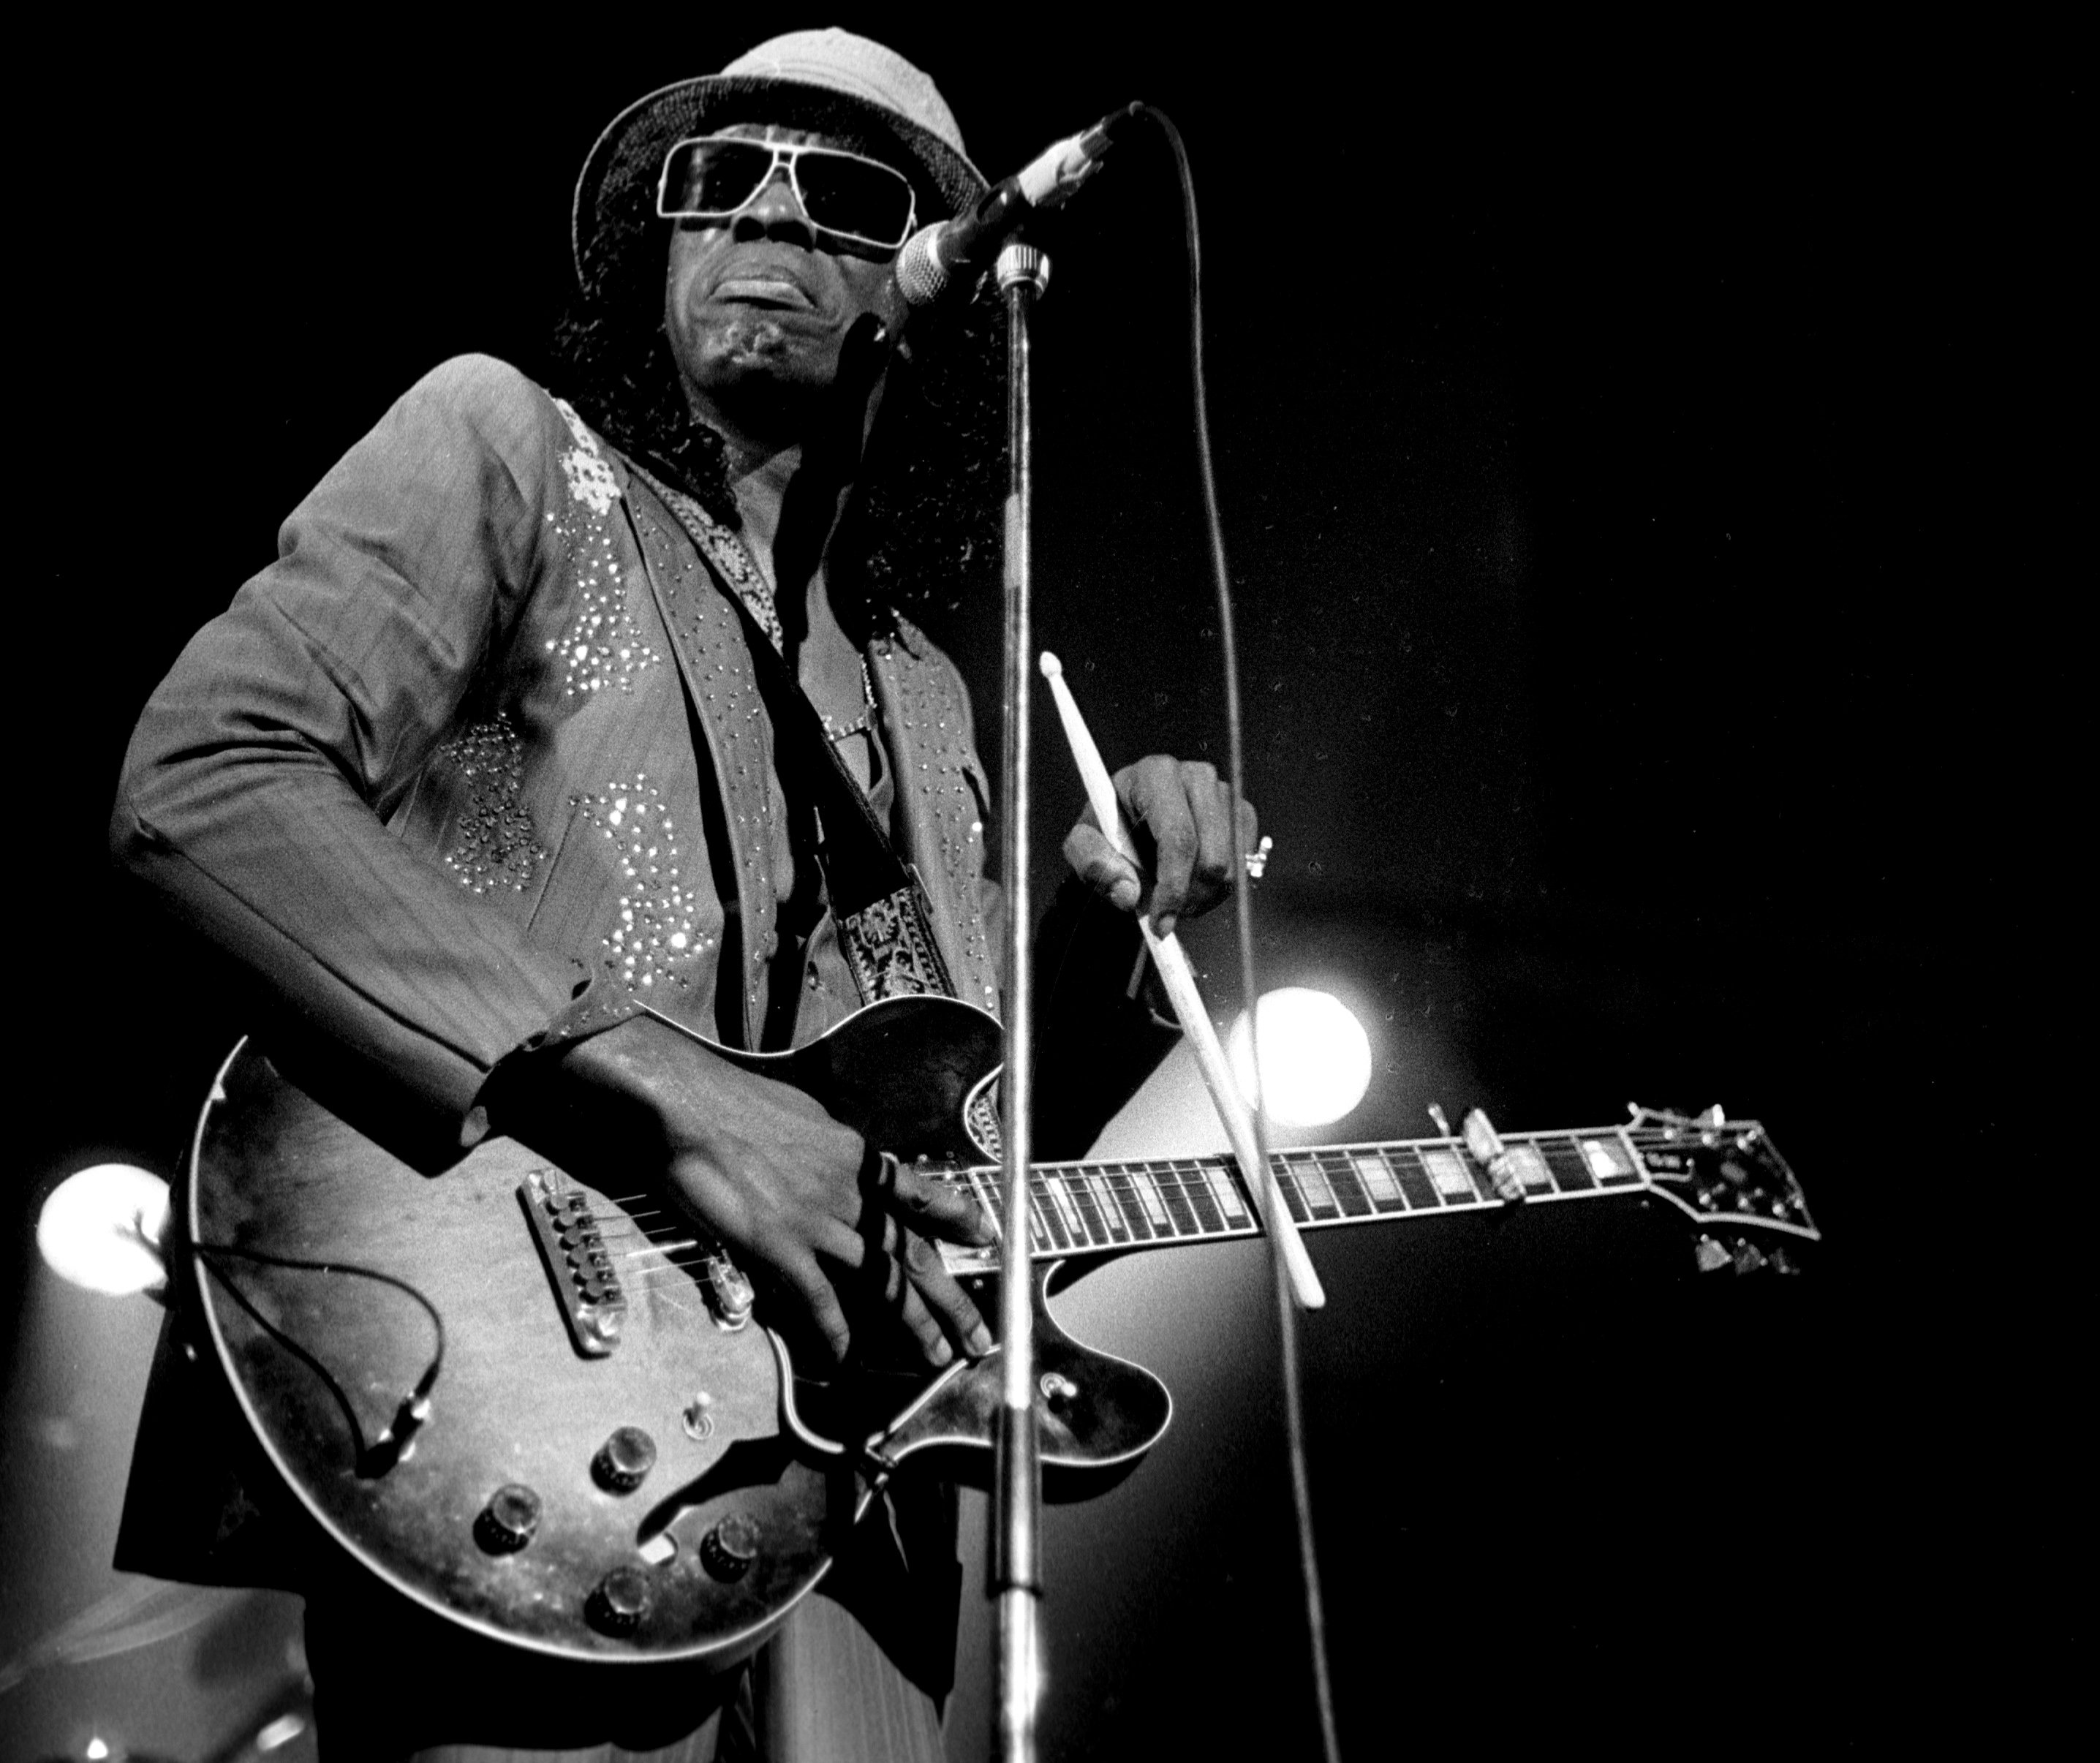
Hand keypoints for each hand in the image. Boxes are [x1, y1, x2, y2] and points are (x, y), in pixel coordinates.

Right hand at [502, 1016, 994, 1370]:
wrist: (688, 1101)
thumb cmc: (734, 1100)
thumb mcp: (802, 1115)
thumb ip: (828, 1147)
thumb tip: (839, 1156)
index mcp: (855, 1156)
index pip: (919, 1194)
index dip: (958, 1219)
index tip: (988, 1237)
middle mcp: (847, 1190)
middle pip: (913, 1249)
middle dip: (951, 1295)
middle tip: (978, 1331)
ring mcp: (816, 1219)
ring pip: (881, 1279)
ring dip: (914, 1322)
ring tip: (938, 1354)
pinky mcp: (779, 1244)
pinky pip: (818, 1299)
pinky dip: (835, 1333)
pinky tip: (845, 1359)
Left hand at [1062, 756, 1258, 938]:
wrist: (1132, 823)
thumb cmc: (1109, 829)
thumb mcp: (1084, 845)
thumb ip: (1094, 865)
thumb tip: (1127, 893)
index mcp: (1155, 774)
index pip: (1178, 837)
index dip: (1173, 886)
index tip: (1161, 921)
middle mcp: (1196, 776)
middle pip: (1212, 856)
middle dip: (1190, 898)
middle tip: (1168, 918)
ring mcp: (1224, 793)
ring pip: (1231, 865)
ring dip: (1205, 897)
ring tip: (1177, 902)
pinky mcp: (1241, 813)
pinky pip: (1244, 863)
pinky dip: (1221, 889)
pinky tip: (1195, 888)